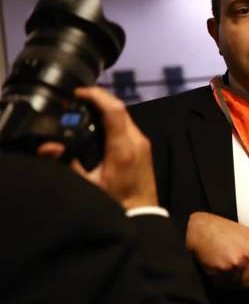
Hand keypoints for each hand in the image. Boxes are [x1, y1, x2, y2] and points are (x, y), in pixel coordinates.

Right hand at [36, 86, 157, 209]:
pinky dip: (113, 117)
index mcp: (123, 149)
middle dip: (99, 97)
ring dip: (106, 106)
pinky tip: (98, 120)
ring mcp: (143, 142)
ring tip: (85, 105)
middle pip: (120, 108)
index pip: (114, 111)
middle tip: (78, 96)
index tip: (80, 92)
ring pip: (125, 114)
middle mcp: (137, 141)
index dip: (97, 96)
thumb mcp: (88, 185)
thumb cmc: (117, 201)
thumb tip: (49, 147)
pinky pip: (128, 124)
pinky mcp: (143, 145)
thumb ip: (69, 164)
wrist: (142, 211)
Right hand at [186, 212, 248, 302]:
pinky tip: (215, 266)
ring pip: (234, 284)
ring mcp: (232, 266)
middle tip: (233, 268)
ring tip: (223, 263)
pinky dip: (218, 279)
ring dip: (229, 279)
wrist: (202, 229)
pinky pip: (220, 284)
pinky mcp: (218, 271)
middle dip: (242, 279)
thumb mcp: (247, 236)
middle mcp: (246, 258)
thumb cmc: (223, 230)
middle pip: (248, 282)